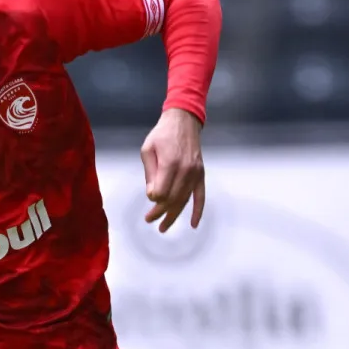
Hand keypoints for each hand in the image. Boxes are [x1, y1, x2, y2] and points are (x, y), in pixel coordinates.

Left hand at [140, 107, 205, 232]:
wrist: (184, 121)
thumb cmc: (162, 134)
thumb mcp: (148, 149)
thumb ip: (150, 173)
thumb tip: (152, 195)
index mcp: (170, 163)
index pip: (161, 192)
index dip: (153, 198)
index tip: (149, 196)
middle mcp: (185, 170)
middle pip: (172, 199)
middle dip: (159, 212)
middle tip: (149, 219)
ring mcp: (195, 173)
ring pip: (184, 201)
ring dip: (173, 216)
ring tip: (163, 227)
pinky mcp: (201, 174)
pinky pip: (201, 196)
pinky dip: (198, 211)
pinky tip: (193, 224)